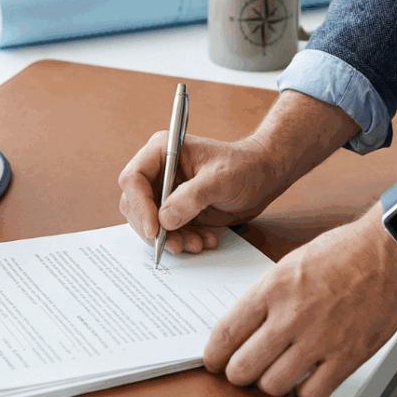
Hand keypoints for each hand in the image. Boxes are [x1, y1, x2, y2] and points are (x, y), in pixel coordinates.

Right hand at [119, 132, 287, 255]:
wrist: (263, 177)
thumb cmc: (244, 167)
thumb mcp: (220, 179)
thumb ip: (191, 197)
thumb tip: (164, 220)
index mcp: (162, 151)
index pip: (134, 179)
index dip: (139, 205)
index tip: (155, 229)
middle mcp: (158, 171)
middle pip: (135, 204)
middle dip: (154, 228)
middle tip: (175, 245)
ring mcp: (166, 192)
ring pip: (150, 222)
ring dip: (169, 238)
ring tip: (197, 244)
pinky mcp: (176, 210)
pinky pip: (167, 231)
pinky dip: (181, 240)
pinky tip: (205, 240)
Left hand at [203, 203, 396, 396]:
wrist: (388, 254)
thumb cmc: (342, 253)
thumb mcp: (289, 263)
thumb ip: (267, 296)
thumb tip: (245, 326)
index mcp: (272, 288)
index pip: (226, 333)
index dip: (214, 354)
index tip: (214, 360)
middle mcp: (292, 316)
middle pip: (243, 367)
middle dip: (236, 374)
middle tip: (241, 371)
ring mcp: (319, 339)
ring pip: (272, 385)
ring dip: (268, 384)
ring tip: (274, 374)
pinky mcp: (347, 357)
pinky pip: (311, 393)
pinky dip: (303, 391)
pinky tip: (305, 378)